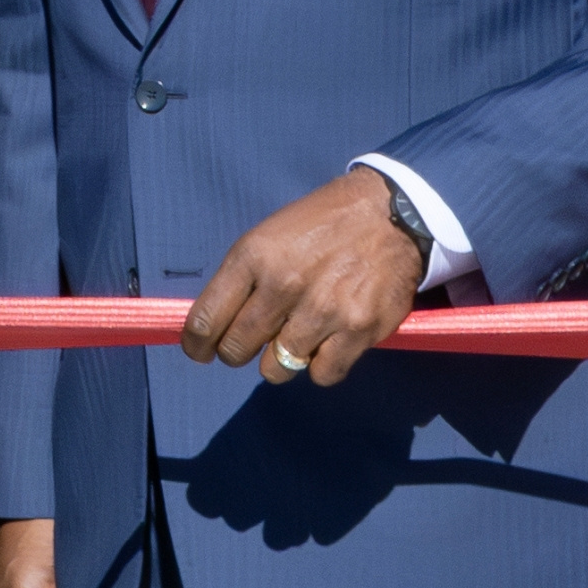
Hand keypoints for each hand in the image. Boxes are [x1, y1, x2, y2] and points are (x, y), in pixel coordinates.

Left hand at [183, 172, 424, 390]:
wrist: (391, 213)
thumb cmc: (322, 225)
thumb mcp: (268, 236)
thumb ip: (240, 280)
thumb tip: (213, 327)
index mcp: (254, 256)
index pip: (205, 320)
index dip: (196, 345)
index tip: (200, 351)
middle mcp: (284, 284)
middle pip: (236, 350)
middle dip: (237, 352)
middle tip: (250, 343)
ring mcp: (323, 310)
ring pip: (277, 368)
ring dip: (281, 359)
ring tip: (295, 336)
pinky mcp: (358, 330)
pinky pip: (322, 374)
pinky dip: (321, 365)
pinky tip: (327, 343)